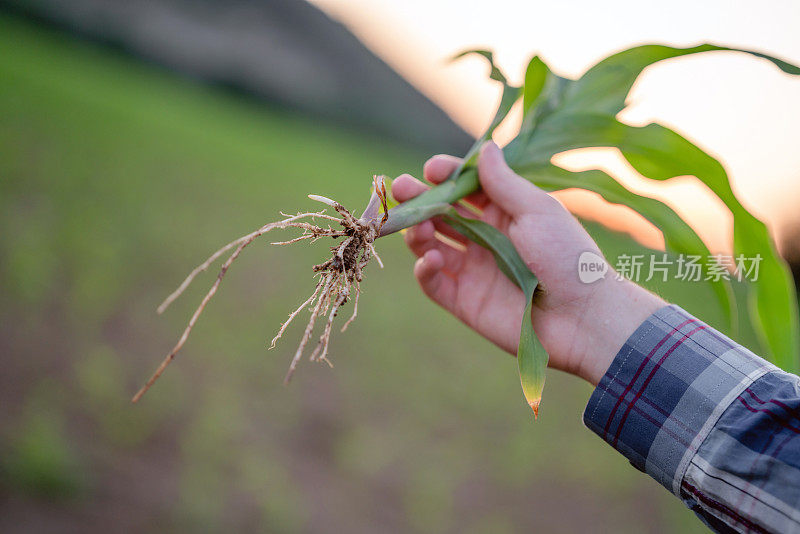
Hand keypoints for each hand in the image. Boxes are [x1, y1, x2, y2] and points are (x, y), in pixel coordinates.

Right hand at [391, 142, 664, 384]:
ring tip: (418, 226)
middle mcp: (485, 239)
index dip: (446, 176)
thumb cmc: (568, 257)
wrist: (582, 317)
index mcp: (505, 213)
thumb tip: (485, 147)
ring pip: (431, 245)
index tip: (431, 169)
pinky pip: (433, 282)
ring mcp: (472, 270)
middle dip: (419, 200)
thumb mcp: (536, 211)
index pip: (466, 188)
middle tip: (401, 189)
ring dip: (418, 232)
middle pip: (441, 214)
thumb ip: (503, 183)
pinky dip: (424, 269)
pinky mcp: (464, 301)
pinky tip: (430, 258)